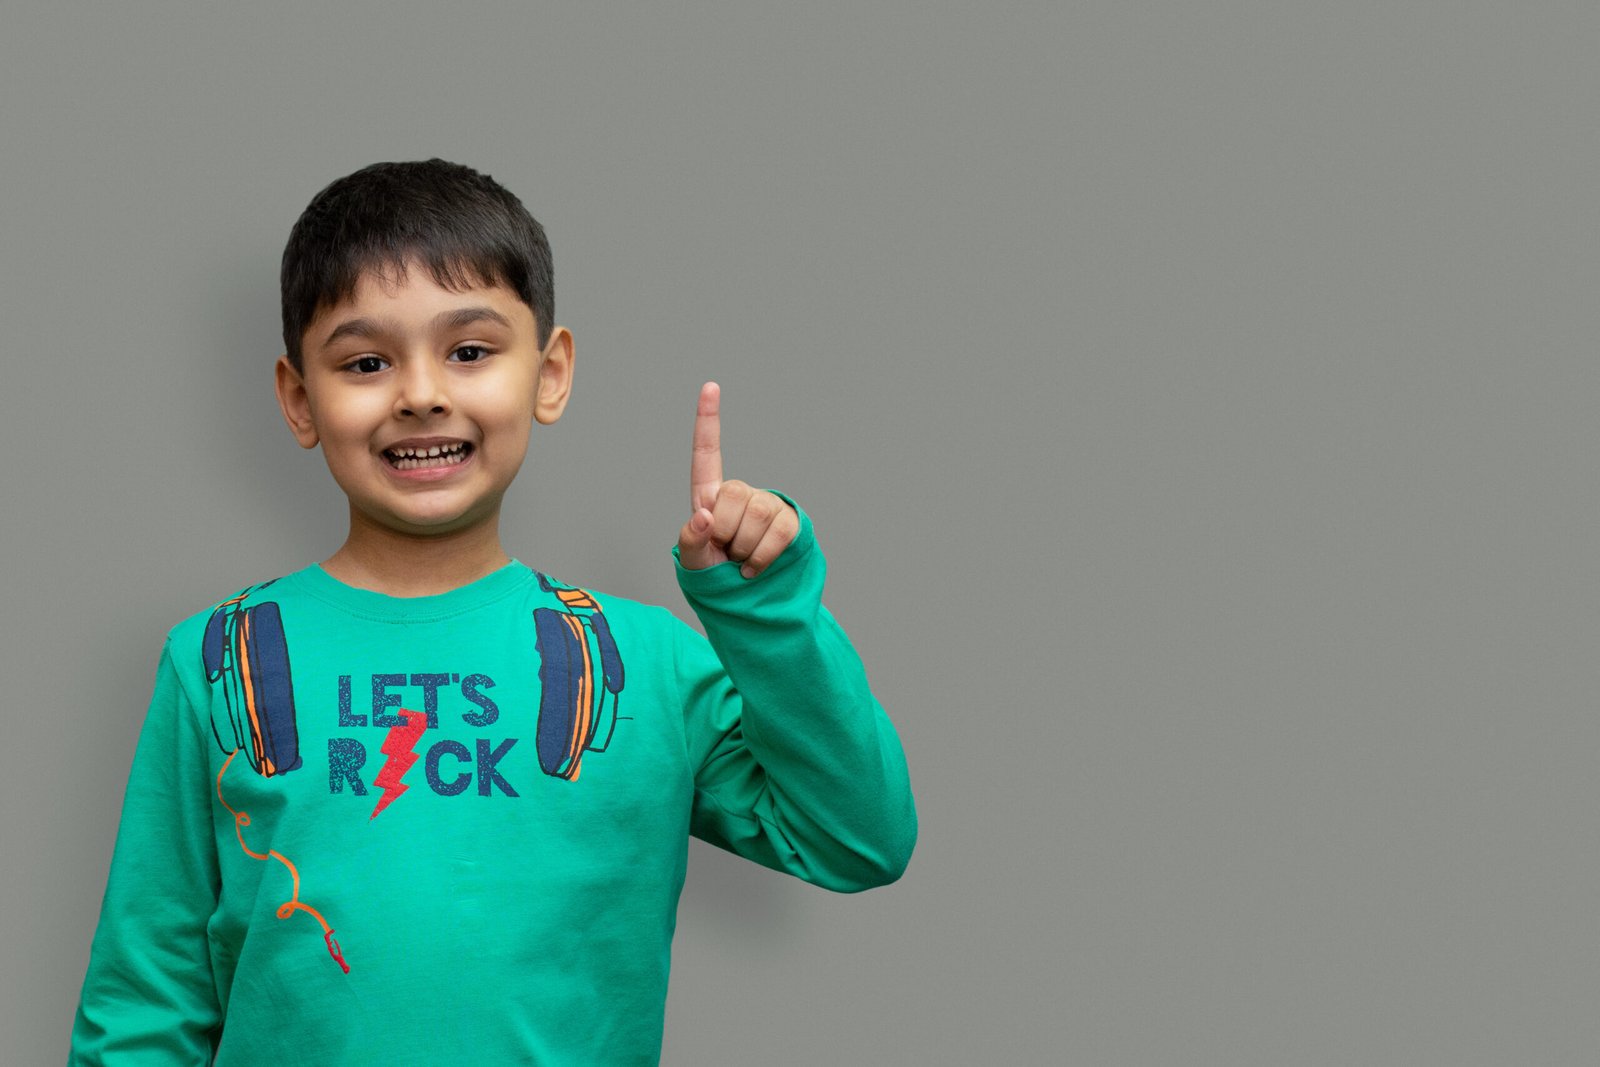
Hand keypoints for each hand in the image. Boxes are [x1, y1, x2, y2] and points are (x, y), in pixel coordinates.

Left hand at [677, 382, 798, 577]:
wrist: (745, 593)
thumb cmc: (713, 570)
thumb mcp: (692, 559)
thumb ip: (690, 539)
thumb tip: (705, 516)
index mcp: (710, 495)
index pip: (707, 453)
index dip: (708, 420)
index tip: (710, 386)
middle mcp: (741, 492)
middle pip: (735, 494)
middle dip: (726, 531)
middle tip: (724, 549)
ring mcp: (768, 504)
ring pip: (759, 511)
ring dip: (745, 546)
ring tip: (739, 558)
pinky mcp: (790, 521)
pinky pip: (780, 531)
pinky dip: (762, 557)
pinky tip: (753, 567)